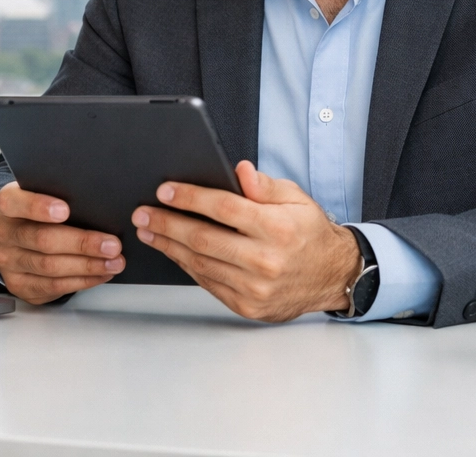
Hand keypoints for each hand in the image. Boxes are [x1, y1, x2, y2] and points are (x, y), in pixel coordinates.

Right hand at [0, 182, 124, 304]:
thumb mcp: (43, 193)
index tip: (65, 210)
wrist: (17, 233)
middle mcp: (3, 233)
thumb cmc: (39, 210)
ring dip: (87, 266)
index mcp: (7, 203)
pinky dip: (81, 281)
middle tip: (112, 245)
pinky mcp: (19, 285)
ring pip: (49, 267)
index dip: (38, 206)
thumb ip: (61, 194)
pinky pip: (52, 287)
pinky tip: (101, 273)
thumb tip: (100, 204)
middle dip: (82, 243)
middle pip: (42, 240)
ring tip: (114, 261)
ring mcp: (8, 262)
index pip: (15, 202)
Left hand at [131, 161, 361, 321]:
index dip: (190, 198)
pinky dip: (186, 266)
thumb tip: (239, 169)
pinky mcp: (248, 306)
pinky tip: (172, 251)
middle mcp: (266, 260)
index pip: (223, 208)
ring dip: (169, 246)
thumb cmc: (309, 231)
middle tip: (142, 213)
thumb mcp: (295, 198)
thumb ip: (264, 185)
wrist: (333, 276)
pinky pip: (208, 283)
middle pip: (204, 238)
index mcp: (277, 228)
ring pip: (201, 263)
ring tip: (148, 231)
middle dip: (167, 223)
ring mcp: (256, 288)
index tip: (165, 190)